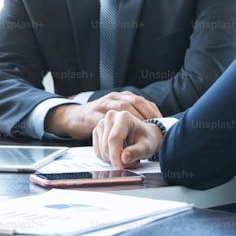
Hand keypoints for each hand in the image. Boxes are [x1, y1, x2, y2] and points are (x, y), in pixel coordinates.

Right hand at [45, 91, 160, 139]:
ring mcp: (101, 105)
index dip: (152, 110)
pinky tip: (120, 138)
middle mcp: (112, 98)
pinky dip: (113, 129)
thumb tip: (154, 125)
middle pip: (131, 102)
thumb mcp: (118, 114)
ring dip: (130, 121)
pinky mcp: (90, 115)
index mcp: (122, 97)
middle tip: (152, 127)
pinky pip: (103, 121)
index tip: (161, 122)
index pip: (140, 100)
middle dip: (143, 114)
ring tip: (141, 130)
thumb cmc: (100, 118)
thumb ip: (134, 116)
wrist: (74, 117)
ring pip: (118, 110)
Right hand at [92, 111, 161, 168]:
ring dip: (113, 160)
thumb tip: (123, 158)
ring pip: (101, 151)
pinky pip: (98, 152)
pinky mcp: (97, 132)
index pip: (114, 139)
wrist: (143, 134)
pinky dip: (107, 158)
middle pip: (106, 146)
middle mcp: (110, 117)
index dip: (115, 156)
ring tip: (126, 156)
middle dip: (117, 160)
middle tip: (132, 162)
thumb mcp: (147, 147)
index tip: (120, 168)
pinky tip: (118, 154)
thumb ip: (136, 152)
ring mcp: (101, 124)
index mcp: (124, 118)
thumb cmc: (146, 139)